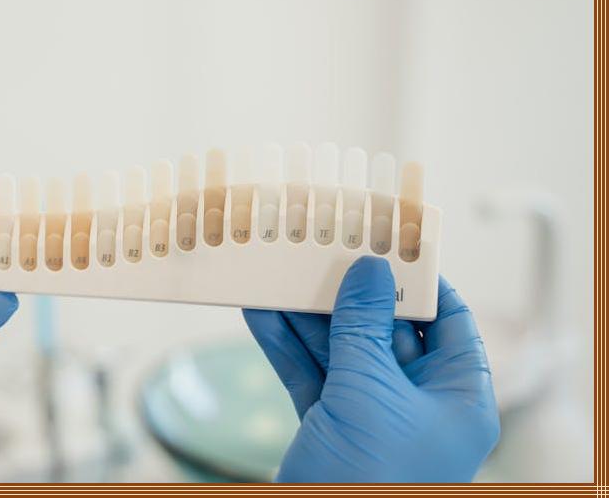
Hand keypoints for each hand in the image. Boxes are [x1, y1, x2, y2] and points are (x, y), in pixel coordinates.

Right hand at [243, 256, 498, 482]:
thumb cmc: (370, 478)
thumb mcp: (370, 391)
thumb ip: (364, 326)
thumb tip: (368, 268)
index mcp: (455, 396)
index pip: (449, 319)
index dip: (420, 278)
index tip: (387, 239)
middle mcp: (417, 402)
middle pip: (385, 328)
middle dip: (349, 290)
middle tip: (321, 247)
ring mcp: (370, 414)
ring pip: (339, 347)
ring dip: (307, 312)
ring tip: (280, 269)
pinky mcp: (329, 425)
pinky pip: (309, 373)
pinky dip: (284, 344)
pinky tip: (259, 312)